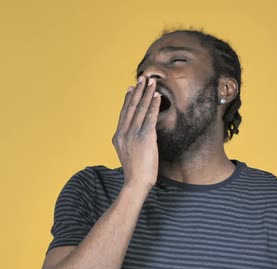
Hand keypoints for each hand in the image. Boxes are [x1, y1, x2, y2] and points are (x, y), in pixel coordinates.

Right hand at [112, 76, 160, 191]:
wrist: (136, 182)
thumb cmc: (135, 172)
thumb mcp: (128, 153)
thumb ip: (130, 141)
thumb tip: (137, 134)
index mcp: (118, 136)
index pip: (124, 113)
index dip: (128, 99)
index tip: (131, 87)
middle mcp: (124, 133)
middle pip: (131, 107)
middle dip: (138, 91)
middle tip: (142, 78)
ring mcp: (134, 135)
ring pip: (141, 109)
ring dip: (147, 94)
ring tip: (151, 82)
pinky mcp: (145, 138)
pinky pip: (150, 117)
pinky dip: (154, 105)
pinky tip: (157, 97)